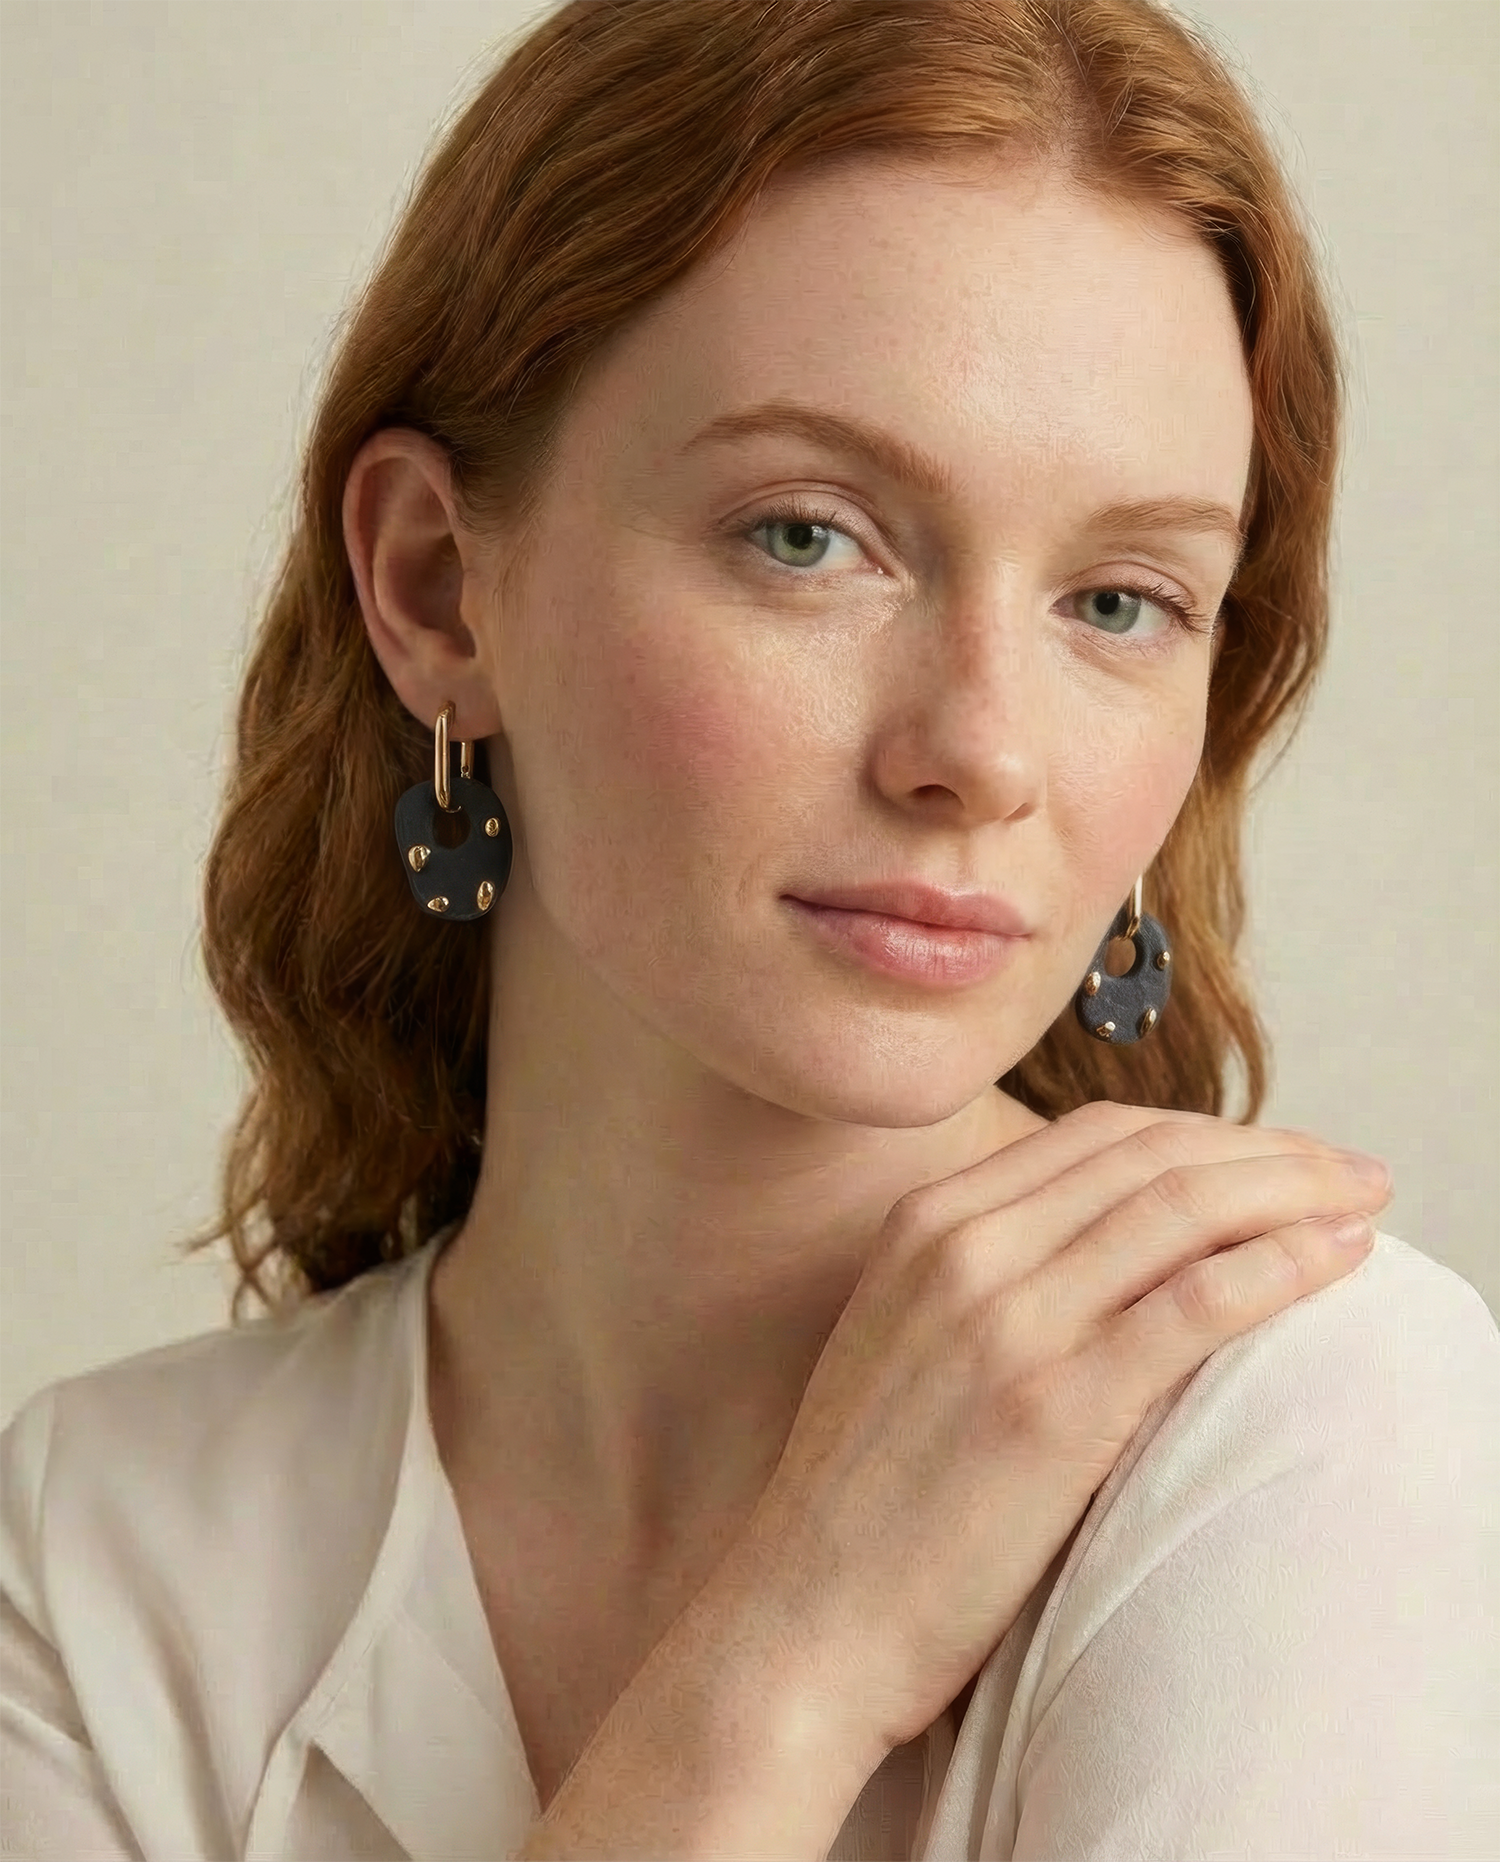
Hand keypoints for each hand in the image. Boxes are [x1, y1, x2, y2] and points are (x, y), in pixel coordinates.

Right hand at [718, 1100, 1392, 1757]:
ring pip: (1183, 1207)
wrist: (805, 1613)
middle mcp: (964, 1247)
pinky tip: (1337, 1261)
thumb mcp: (907, 1336)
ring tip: (1366, 1202)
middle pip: (1152, 1153)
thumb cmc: (867, 1494)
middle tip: (1351, 1170)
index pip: (1100, 1134)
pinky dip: (1280, 1267)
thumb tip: (1123, 1249)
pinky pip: (1195, 1304)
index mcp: (928, 1221)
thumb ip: (990, 1271)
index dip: (1207, 1133)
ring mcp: (1005, 1322)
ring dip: (1296, 1191)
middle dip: (1271, 1149)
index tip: (1278, 1157)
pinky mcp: (1052, 1408)